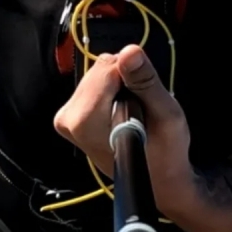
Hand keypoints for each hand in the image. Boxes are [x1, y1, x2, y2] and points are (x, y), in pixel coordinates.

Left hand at [53, 45, 190, 190]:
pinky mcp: (68, 116)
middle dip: (124, 81)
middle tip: (139, 109)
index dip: (133, 78)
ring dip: (119, 86)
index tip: (144, 100)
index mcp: (86, 123)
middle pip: (100, 69)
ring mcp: (65, 119)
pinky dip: (110, 91)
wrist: (157, 180)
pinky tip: (120, 111)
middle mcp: (69, 120)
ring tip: (132, 113)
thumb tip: (129, 50)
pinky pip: (93, 82)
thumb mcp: (166, 114)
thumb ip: (145, 82)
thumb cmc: (165, 151)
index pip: (108, 69)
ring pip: (97, 72)